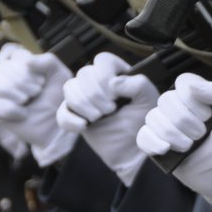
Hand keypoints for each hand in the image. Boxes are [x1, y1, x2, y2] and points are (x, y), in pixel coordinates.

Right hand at [0, 51, 72, 164]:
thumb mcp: (58, 74)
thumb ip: (47, 61)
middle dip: (20, 79)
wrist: (56, 123)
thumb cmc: (56, 96)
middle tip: (37, 90)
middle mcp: (3, 72)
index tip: (42, 80)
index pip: (11, 53)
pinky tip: (24, 114)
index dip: (26, 66)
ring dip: (13, 90)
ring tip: (28, 99)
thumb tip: (26, 61)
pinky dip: (13, 110)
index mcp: (17, 59)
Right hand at [57, 53, 157, 184]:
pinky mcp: (74, 116)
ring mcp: (84, 99)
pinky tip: (84, 126)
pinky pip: (61, 112)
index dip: (104, 75)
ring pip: (69, 88)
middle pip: (83, 73)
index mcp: (117, 74)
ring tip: (99, 117)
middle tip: (111, 110)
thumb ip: (138, 84)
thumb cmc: (145, 124)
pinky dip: (70, 120)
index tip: (114, 94)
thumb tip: (112, 82)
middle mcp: (98, 83)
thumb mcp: (149, 100)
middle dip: (95, 94)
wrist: (134, 152)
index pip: (102, 60)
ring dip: (84, 105)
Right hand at [136, 74, 211, 211]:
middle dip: (185, 122)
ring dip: (174, 135)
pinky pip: (142, 137)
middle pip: (166, 100)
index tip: (208, 116)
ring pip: (153, 118)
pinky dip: (153, 143)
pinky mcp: (158, 145)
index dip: (192, 100)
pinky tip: (167, 150)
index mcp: (198, 97)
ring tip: (190, 146)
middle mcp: (180, 109)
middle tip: (202, 135)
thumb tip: (191, 86)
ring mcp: (167, 127)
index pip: (182, 83)